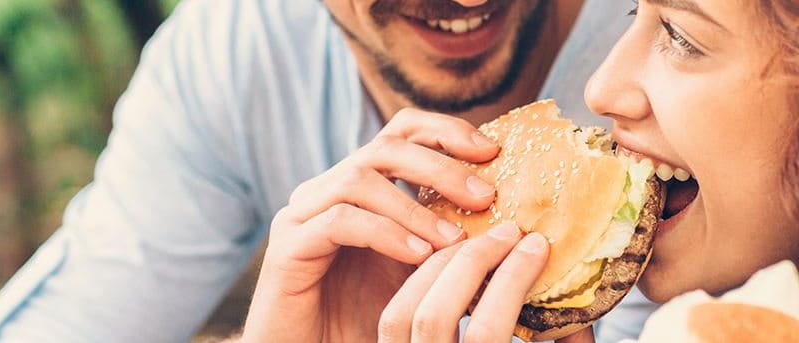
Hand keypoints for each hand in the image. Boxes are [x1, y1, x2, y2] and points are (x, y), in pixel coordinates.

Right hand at [241, 108, 500, 341]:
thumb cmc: (373, 316)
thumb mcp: (423, 270)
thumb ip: (452, 237)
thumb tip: (512, 218)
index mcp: (363, 186)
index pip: (403, 132)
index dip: (446, 131)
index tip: (492, 151)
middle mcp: (329, 190)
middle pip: (385, 147)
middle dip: (441, 166)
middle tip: (485, 196)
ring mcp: (303, 214)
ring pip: (360, 179)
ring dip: (415, 207)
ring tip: (454, 240)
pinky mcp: (287, 247)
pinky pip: (339, 222)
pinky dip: (385, 234)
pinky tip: (418, 257)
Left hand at [377, 223, 592, 342]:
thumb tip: (580, 314)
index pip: (486, 333)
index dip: (512, 282)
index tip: (537, 245)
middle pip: (434, 314)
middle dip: (473, 262)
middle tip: (508, 233)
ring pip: (401, 313)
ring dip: (438, 267)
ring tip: (475, 243)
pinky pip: (392, 320)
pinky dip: (417, 284)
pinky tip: (447, 266)